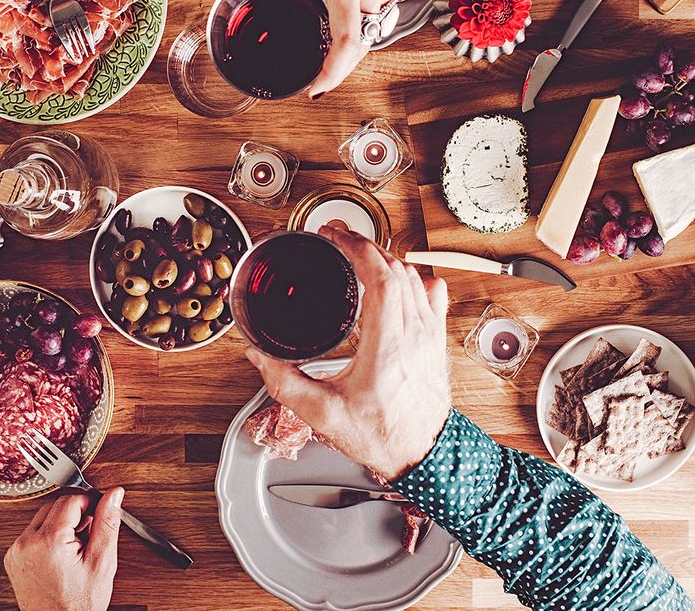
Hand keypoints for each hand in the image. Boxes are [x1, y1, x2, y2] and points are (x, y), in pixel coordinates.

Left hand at [5, 487, 123, 610]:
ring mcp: (16, 551)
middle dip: (75, 515)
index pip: (70, 500)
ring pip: (43, 517)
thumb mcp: (101, 562)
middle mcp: (26, 544)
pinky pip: (33, 533)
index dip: (89, 504)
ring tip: (75, 550)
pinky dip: (48, 537)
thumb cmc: (78, 604)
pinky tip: (61, 556)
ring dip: (62, 525)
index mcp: (47, 542)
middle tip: (89, 538)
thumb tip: (114, 495)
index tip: (99, 516)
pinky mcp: (13, 557)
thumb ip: (107, 523)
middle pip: (54, 505)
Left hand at [235, 0, 408, 99]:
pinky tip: (348, 4)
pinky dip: (362, 14)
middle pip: (358, 40)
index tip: (316, 87)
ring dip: (351, 33)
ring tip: (332, 33)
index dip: (332, 72)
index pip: (346, 42)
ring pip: (370, 26)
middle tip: (321, 72)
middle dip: (339, 59)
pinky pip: (379, 9)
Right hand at [244, 227, 451, 481]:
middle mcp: (414, 333)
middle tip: (336, 238)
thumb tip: (258, 356)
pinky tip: (395, 279)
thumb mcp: (322, 413)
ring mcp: (429, 334)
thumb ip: (284, 383)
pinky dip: (412, 277)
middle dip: (364, 245)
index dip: (356, 249)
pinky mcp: (436, 340)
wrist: (424, 456)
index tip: (334, 237)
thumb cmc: (381, 436)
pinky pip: (432, 293)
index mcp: (388, 346)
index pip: (381, 278)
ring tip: (357, 253)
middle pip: (396, 269)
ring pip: (414, 277)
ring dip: (385, 258)